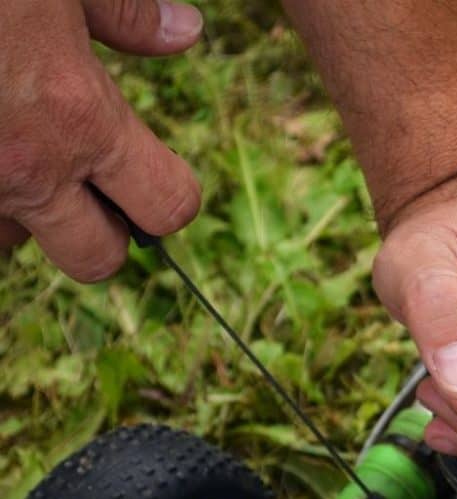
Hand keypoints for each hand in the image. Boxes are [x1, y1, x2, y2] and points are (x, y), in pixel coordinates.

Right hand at [0, 0, 202, 280]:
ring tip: (10, 147)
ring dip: (21, 213)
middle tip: (88, 184)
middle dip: (102, 232)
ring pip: (9, 245)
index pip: (168, 206)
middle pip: (97, 261)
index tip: (152, 174)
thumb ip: (124, 13)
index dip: (170, 194)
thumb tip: (184, 32)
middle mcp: (24, 170)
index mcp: (80, 120)